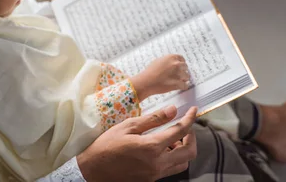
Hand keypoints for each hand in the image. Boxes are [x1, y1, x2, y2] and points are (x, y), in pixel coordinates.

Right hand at [77, 106, 197, 181]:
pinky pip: (170, 169)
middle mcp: (158, 163)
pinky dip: (173, 157)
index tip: (193, 110)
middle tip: (185, 126)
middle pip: (189, 152)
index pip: (180, 130)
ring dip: (184, 149)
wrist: (93, 170)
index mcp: (152, 147)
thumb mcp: (128, 126)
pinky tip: (162, 149)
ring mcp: (155, 174)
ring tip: (173, 138)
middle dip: (192, 136)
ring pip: (182, 163)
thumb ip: (153, 119)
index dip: (190, 118)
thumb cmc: (106, 145)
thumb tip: (174, 110)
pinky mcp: (151, 180)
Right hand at [131, 54, 189, 100]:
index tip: (181, 67)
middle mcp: (176, 64)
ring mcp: (178, 74)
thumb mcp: (158, 61)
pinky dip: (183, 87)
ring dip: (183, 79)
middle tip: (179, 75)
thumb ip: (167, 61)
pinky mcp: (178, 83)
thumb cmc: (150, 72)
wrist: (146, 82)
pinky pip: (185, 85)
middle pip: (185, 67)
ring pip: (187, 77)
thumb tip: (172, 63)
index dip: (181, 63)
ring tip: (178, 82)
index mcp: (171, 57)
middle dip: (183, 71)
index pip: (182, 59)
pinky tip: (179, 87)